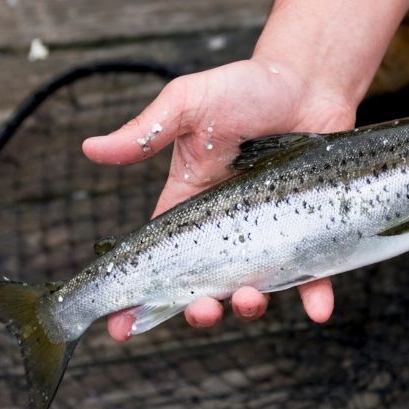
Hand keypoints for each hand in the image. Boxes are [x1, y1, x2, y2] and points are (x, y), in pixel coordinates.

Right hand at [83, 58, 354, 340]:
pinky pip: (314, 273)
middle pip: (205, 286)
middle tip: (201, 310)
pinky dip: (316, 297)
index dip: (139, 295)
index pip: (159, 259)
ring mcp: (271, 233)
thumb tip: (89, 149)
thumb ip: (146, 132)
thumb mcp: (190, 103)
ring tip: (250, 298)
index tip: (121, 327)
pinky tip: (319, 310)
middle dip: (197, 310)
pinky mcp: (312, 230)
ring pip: (254, 287)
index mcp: (189, 204)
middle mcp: (228, 228)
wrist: (309, 81)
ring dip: (248, 306)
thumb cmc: (246, 88)